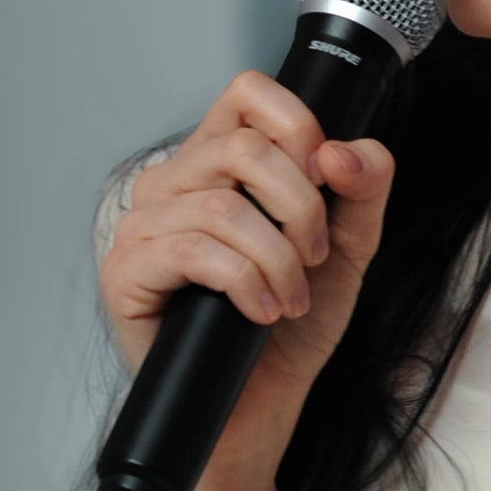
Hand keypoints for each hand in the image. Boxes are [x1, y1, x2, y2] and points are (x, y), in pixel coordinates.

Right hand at [101, 70, 393, 441]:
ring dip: (278, 259)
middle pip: (243, 147)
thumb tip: (342, 152)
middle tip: (315, 255)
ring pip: (223, 206)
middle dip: (302, 207)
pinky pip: (192, 252)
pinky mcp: (126, 271)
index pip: (247, 92)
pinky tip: (261, 311)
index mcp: (220, 158)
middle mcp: (175, 181)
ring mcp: (143, 224)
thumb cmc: (293, 319)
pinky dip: (244, 283)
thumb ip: (364, 186)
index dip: (297, 125)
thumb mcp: (349, 245)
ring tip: (291, 298)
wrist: (262, 398)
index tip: (326, 178)